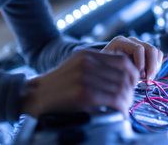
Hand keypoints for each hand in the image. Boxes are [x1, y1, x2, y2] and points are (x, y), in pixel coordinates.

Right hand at [20, 49, 138, 116]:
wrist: (34, 96)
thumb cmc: (57, 85)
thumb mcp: (77, 66)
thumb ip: (98, 66)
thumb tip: (123, 77)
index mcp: (88, 54)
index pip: (123, 60)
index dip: (133, 74)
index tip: (133, 85)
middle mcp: (87, 63)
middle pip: (124, 75)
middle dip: (130, 90)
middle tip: (128, 100)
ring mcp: (85, 78)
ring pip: (120, 89)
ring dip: (126, 101)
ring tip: (123, 108)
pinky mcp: (83, 95)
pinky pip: (113, 100)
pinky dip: (120, 108)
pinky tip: (119, 113)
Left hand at [102, 36, 162, 80]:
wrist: (105, 67)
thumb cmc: (105, 68)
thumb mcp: (108, 68)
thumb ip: (121, 69)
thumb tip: (138, 75)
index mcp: (120, 42)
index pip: (138, 49)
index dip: (142, 63)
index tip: (139, 76)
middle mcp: (131, 41)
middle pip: (151, 49)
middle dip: (152, 66)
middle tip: (148, 80)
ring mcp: (140, 44)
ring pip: (156, 52)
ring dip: (155, 67)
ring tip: (148, 79)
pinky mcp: (146, 51)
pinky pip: (158, 56)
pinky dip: (157, 66)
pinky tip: (149, 75)